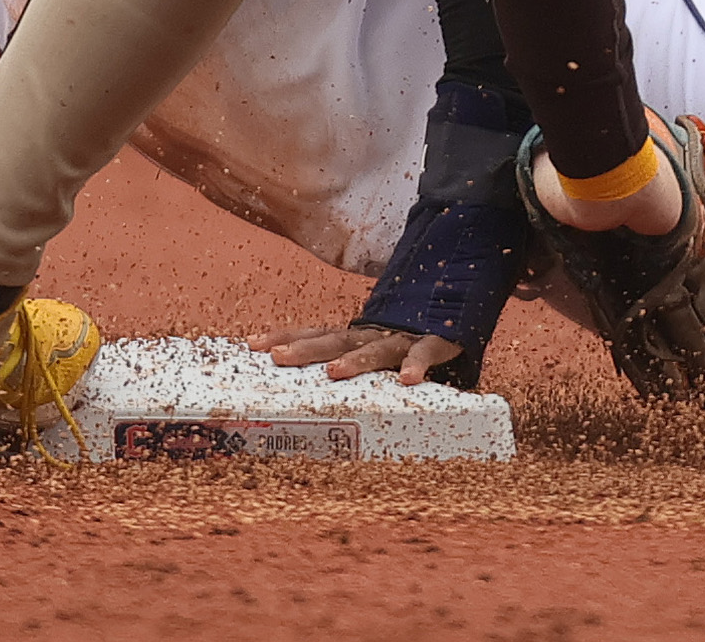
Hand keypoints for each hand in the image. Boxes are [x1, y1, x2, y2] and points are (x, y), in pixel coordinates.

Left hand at [246, 322, 463, 384]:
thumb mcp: (370, 352)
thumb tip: (302, 394)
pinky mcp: (434, 343)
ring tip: (334, 372)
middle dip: (305, 349)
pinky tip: (409, 379)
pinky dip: (416, 364)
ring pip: (375, 350)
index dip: (285, 337)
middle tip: (279, 357)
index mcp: (354, 338)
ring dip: (355, 361)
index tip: (252, 343)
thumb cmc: (403, 343)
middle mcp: (372, 336)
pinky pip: (424, 354)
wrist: (452, 311)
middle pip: (333, 341)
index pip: (314, 334)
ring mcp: (402, 339)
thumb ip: (345, 365)